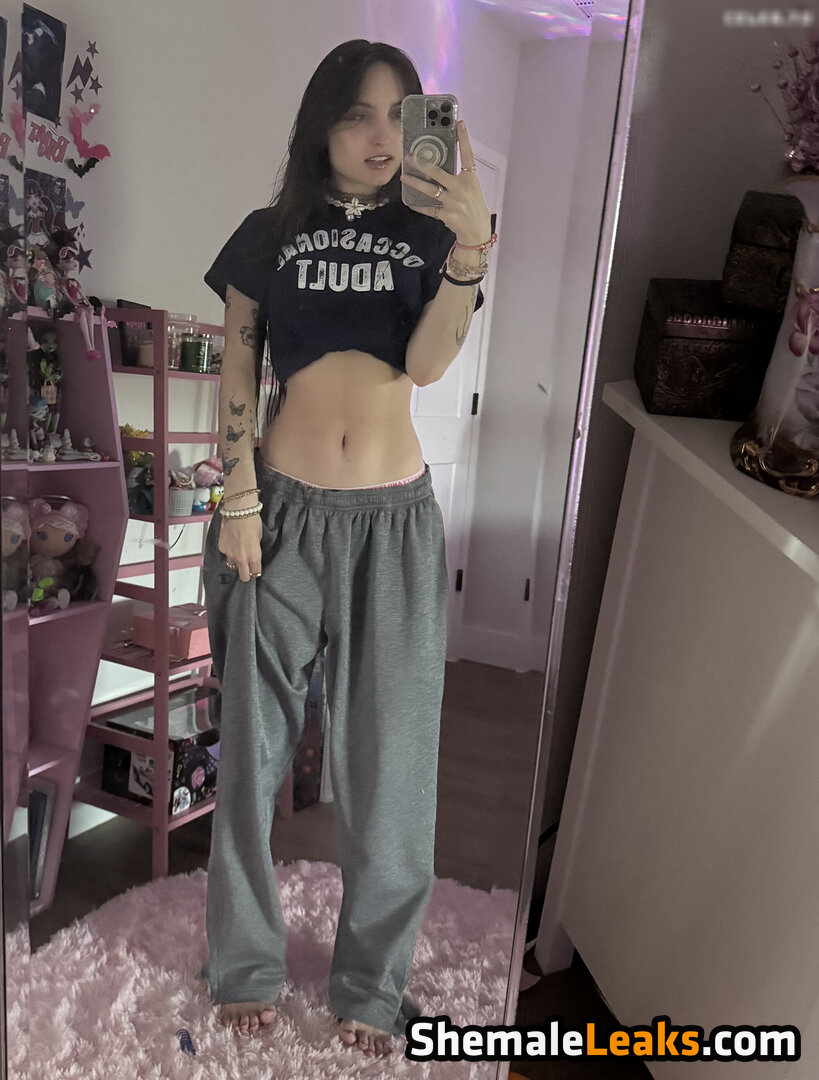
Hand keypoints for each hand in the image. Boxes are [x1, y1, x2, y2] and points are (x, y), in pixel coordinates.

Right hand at [218, 515, 262, 581]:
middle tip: (247, 569)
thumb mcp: (259, 538)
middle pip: (243, 576)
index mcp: (254, 557)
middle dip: (246, 574)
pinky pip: (226, 554)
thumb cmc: (251, 521)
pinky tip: (231, 542)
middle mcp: (241, 558)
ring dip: (236, 561)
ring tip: (238, 552)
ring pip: (233, 565)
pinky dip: (228, 550)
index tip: (255, 569)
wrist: (238, 512)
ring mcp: (230, 554)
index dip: (256, 571)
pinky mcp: (222, 548)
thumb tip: (252, 552)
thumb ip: (255, 549)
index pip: (255, 572)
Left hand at [401, 120, 490, 244]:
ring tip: (404, 178)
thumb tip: (441, 166)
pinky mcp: (446, 215)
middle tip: (409, 157)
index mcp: (470, 180)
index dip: (464, 139)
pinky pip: (428, 208)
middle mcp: (461, 189)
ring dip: (414, 183)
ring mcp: (453, 202)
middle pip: (438, 172)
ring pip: (429, 189)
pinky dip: (419, 205)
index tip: (459, 124)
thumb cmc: (474, 208)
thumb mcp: (472, 189)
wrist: (477, 232)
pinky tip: (410, 202)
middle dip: (422, 164)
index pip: (468, 155)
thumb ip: (459, 177)